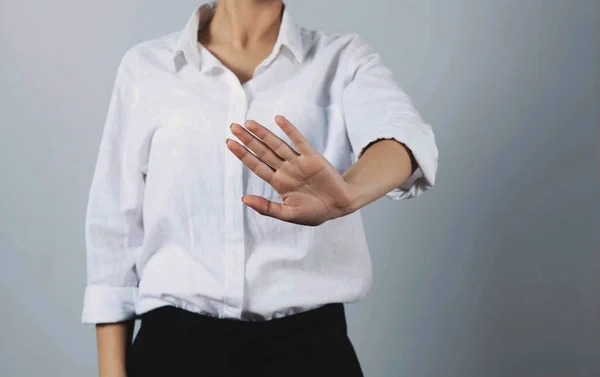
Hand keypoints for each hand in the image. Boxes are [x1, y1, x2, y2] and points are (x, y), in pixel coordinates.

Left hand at [226, 115, 355, 225]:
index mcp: (278, 182)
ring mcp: (298, 162)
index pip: (256, 165)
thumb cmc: (314, 212)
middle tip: (233, 127)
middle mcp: (285, 169)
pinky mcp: (313, 157)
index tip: (229, 143)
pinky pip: (299, 141)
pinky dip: (289, 130)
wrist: (339, 206)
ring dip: (263, 133)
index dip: (243, 155)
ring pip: (277, 144)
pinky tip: (278, 119)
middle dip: (248, 139)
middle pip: (263, 152)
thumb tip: (244, 198)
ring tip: (248, 123)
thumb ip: (266, 207)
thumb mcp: (288, 214)